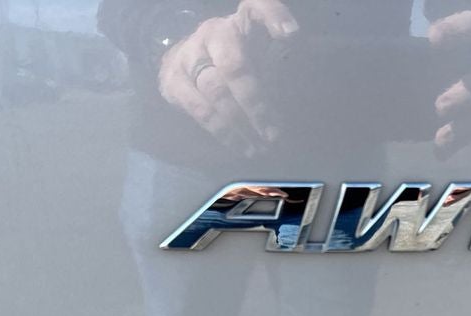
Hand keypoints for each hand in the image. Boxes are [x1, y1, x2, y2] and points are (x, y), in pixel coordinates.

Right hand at [158, 0, 297, 155]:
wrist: (187, 62)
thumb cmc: (237, 59)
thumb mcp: (261, 53)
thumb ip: (280, 64)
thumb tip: (298, 87)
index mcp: (240, 22)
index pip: (257, 7)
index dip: (273, 17)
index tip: (291, 35)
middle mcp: (213, 32)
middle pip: (234, 66)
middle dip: (256, 103)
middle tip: (274, 133)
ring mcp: (189, 55)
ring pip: (216, 92)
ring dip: (241, 125)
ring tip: (261, 147)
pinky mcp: (172, 81)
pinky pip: (199, 110)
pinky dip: (222, 132)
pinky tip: (240, 146)